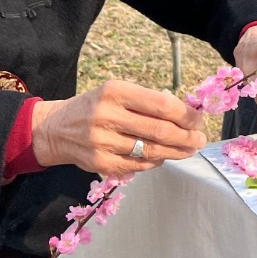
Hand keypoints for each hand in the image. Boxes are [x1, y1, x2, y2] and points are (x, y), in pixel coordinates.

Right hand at [32, 80, 205, 175]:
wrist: (56, 129)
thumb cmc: (97, 107)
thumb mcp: (117, 93)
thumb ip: (148, 101)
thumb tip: (187, 115)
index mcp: (115, 92)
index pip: (162, 105)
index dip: (186, 115)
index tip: (199, 121)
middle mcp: (107, 116)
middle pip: (160, 131)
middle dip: (187, 137)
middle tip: (200, 139)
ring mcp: (102, 142)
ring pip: (152, 151)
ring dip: (177, 152)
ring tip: (190, 149)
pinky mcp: (100, 163)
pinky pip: (138, 165)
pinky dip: (156, 161)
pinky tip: (164, 156)